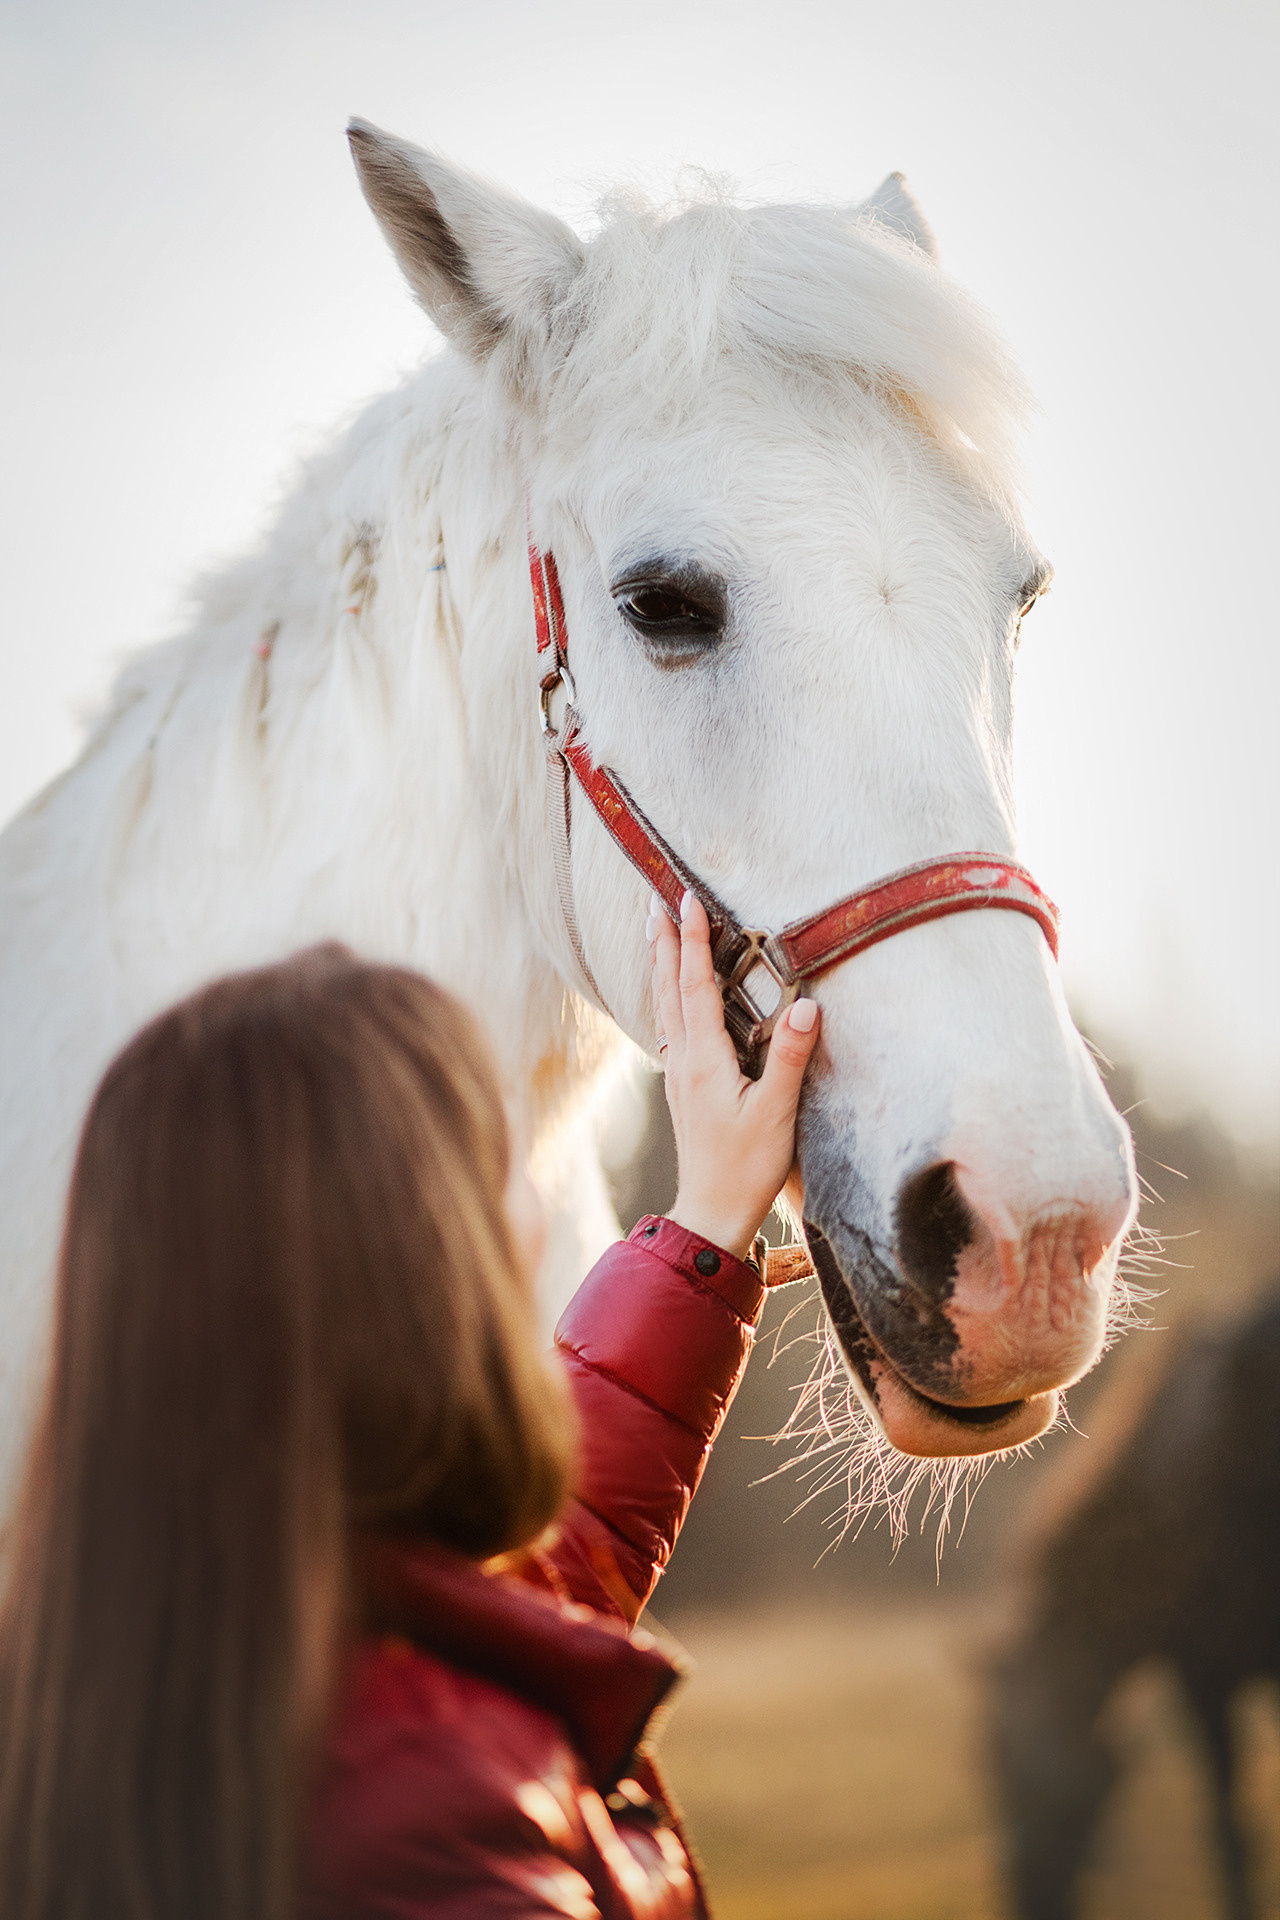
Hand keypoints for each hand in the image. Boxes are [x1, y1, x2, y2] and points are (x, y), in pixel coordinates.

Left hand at [647, 891, 820, 1261]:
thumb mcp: (776, 1112)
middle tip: (655, 900)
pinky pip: (672, 1028)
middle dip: (664, 942)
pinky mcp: (685, 1088)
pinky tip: (672, 998)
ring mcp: (680, 1074)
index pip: (695, 986)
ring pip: (665, 1007)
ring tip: (655, 933)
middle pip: (668, 988)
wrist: (712, 1213)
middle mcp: (684, 1060)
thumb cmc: (746, 1167)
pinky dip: (669, 998)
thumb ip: (791, 1057)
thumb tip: (808, 1004)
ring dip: (660, 966)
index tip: (688, 899)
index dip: (692, 940)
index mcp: (705, 1059)